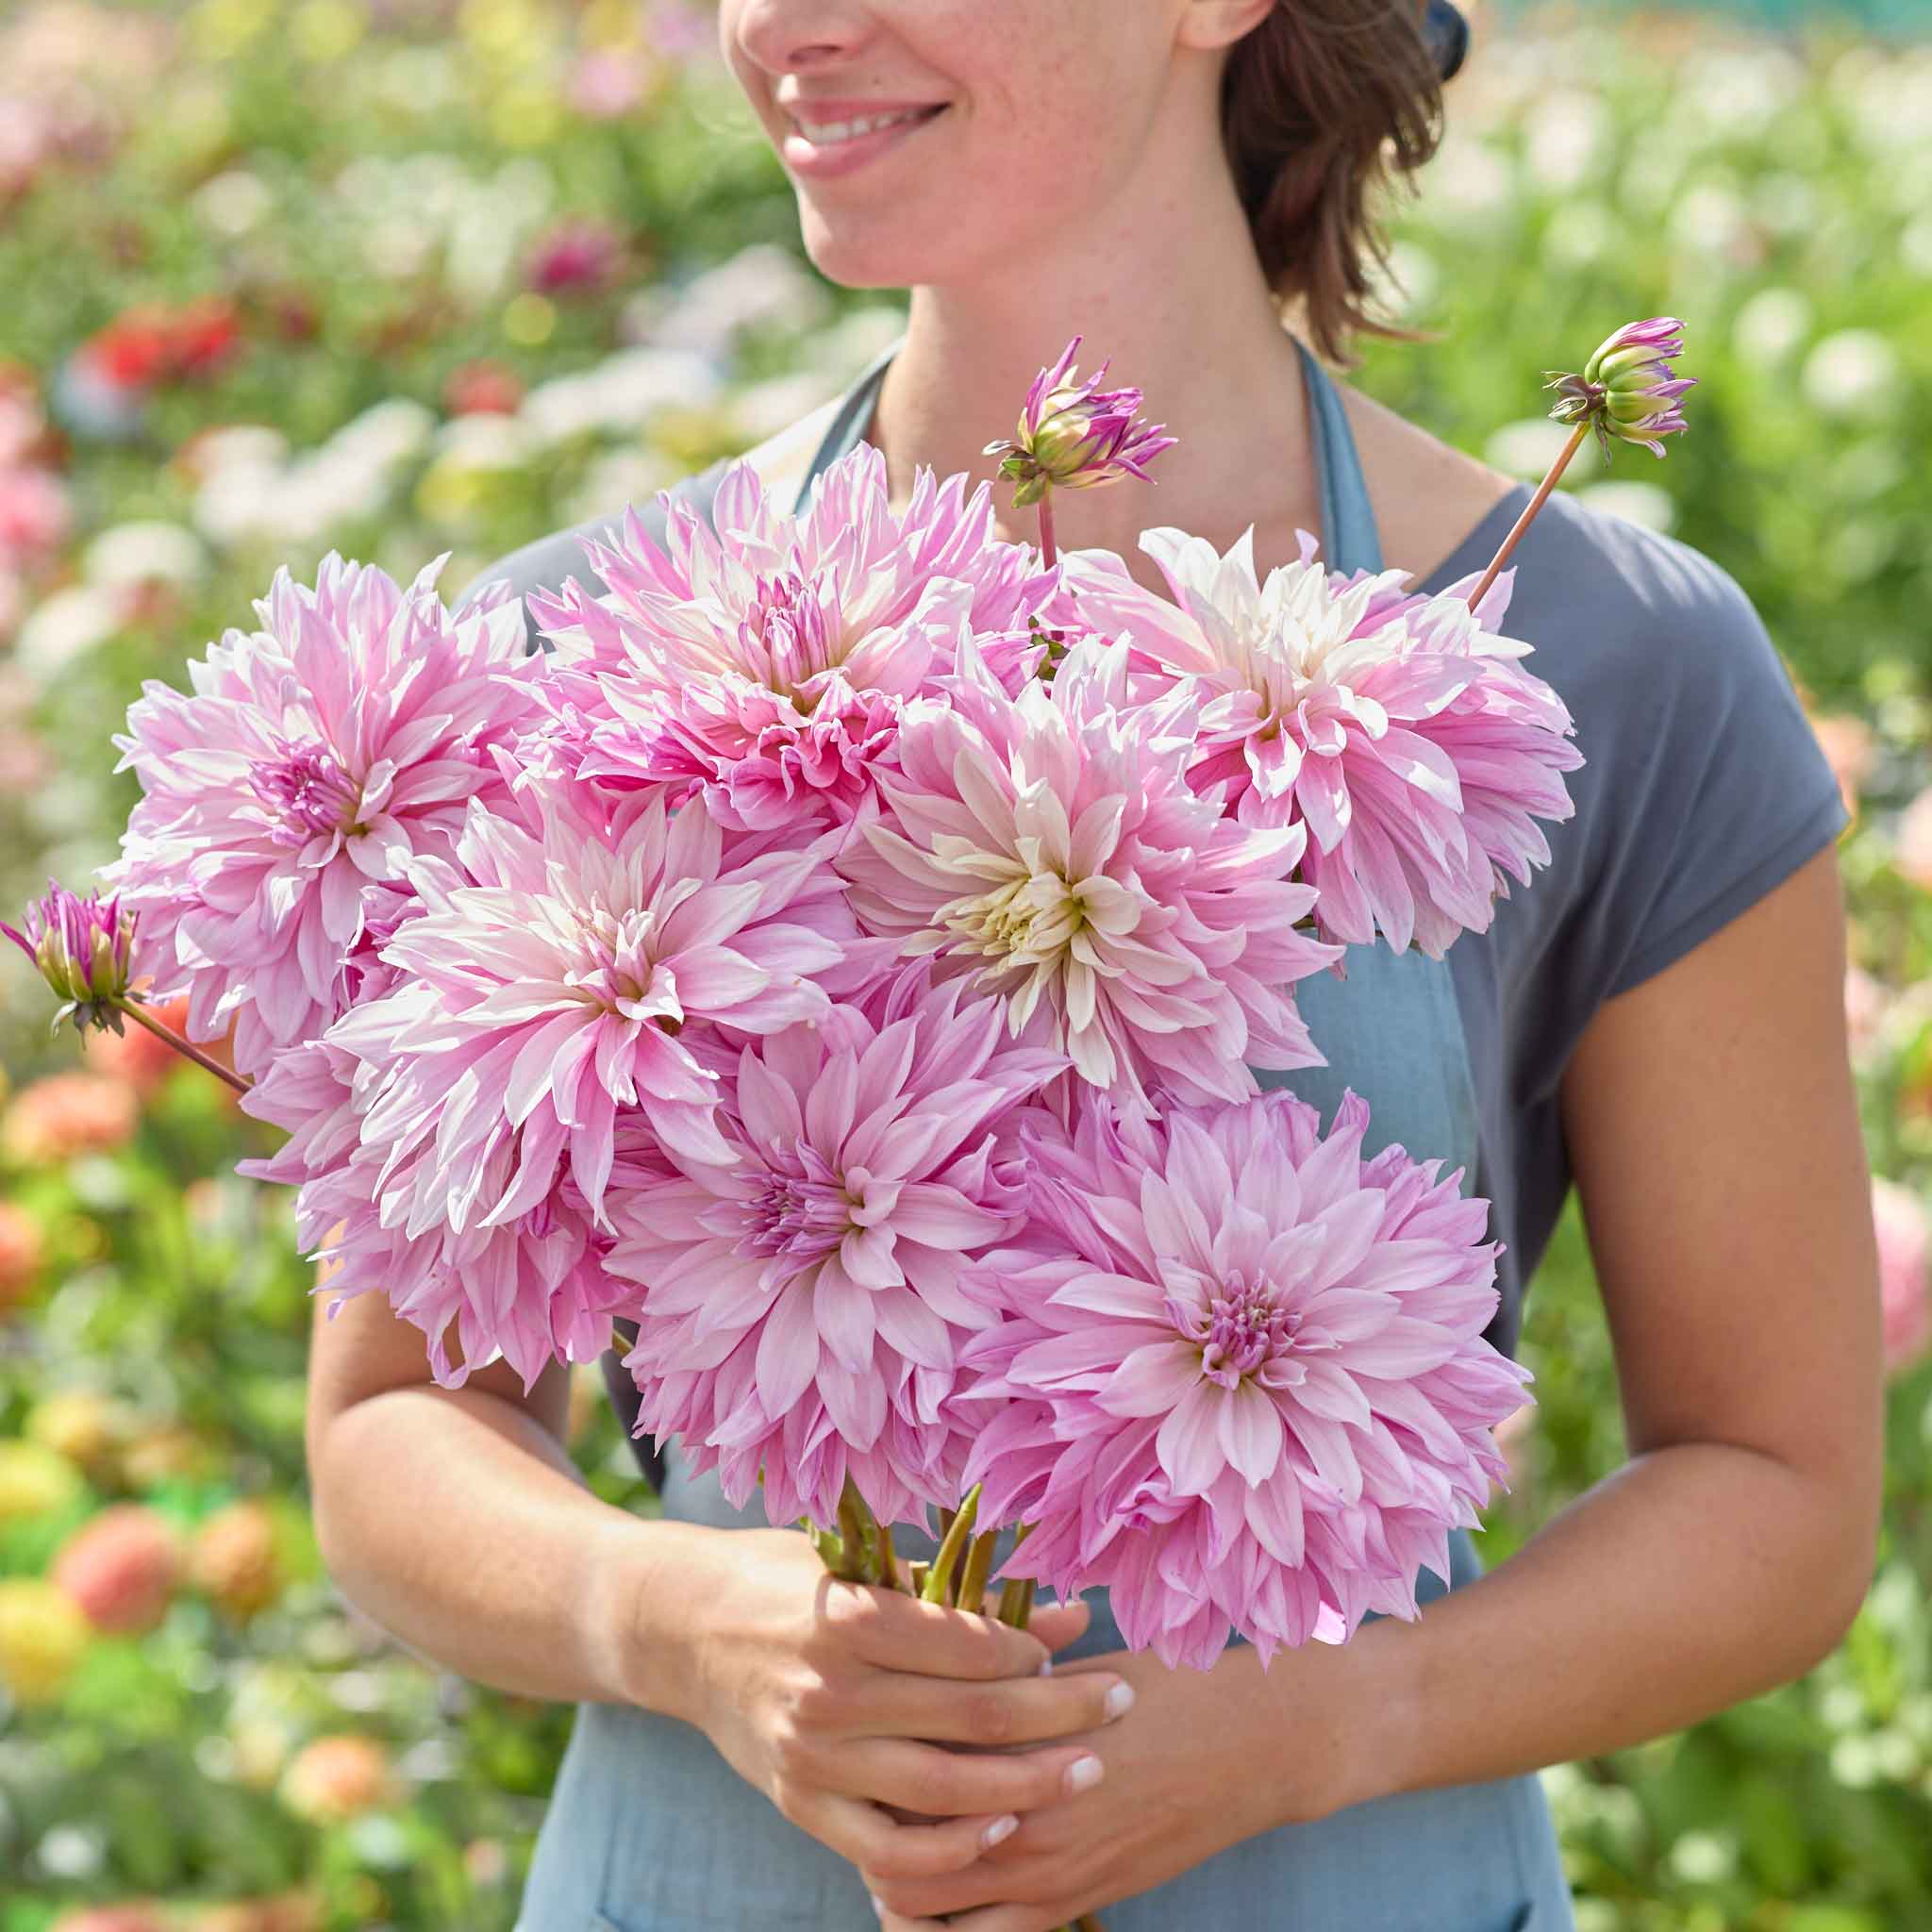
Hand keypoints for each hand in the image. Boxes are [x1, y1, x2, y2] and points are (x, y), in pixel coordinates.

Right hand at [649, 1526, 1136, 1893]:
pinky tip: (1002, 1824)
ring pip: (944, 1790)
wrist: (680, 1628)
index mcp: (845, 1618)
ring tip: (1086, 1769)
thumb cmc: (780, 1578)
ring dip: (1029, 1784)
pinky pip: (889, 1850)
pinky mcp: (801, 1804)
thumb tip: (1064, 1609)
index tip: (1072, 1646)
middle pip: (971, 1717)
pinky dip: (952, 1849)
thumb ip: (956, 1594)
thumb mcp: (858, 1564)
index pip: (965, 1645)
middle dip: (1059, 1712)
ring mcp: (814, 1757)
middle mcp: (829, 1693)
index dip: (1031, 1649)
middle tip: (1117, 1703)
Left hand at [863, 1636, 1362, 1929]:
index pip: (901, 1764)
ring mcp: (1046, 1870)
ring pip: (922, 1908)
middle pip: (894, 1843)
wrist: (1248, 1744)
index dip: (869, 1754)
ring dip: (898, 1881)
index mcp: (1012, 1740)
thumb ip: (997, 1669)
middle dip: (869, 1825)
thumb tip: (932, 1649)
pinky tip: (946, 1898)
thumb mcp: (1069, 1665)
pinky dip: (948, 1930)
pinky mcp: (1074, 1904)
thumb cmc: (1160, 1686)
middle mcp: (1020, 1812)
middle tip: (867, 1797)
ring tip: (895, 1850)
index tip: (864, 1737)